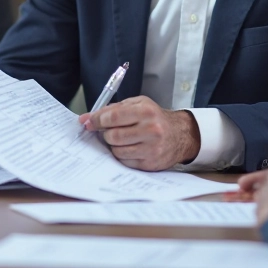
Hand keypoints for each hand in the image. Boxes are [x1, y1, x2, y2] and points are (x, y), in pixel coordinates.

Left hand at [79, 96, 199, 171]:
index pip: (113, 117)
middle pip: (113, 136)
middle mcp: (151, 130)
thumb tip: (86, 119)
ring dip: (114, 146)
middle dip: (106, 134)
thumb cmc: (155, 118)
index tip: (89, 122)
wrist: (180, 134)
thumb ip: (112, 109)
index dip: (97, 120)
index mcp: (146, 111)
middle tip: (110, 131)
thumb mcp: (138, 104)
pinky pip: (125, 162)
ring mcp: (152, 148)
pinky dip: (123, 155)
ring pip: (117, 151)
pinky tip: (131, 148)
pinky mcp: (150, 163)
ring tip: (123, 139)